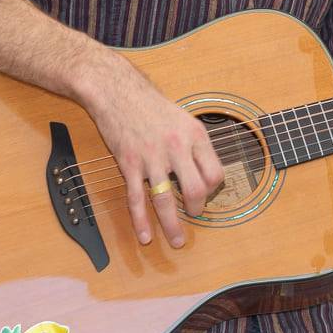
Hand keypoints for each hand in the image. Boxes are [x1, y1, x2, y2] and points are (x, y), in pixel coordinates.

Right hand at [85, 61, 223, 248]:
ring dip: (172, 225)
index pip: (215, 173)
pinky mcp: (129, 164)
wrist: (116, 91)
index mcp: (194, 135)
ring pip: (165, 199)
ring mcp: (151, 158)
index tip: (207, 193)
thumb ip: (194, 144)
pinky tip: (145, 236)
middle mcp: (176, 148)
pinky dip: (141, 221)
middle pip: (196, 189)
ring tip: (177, 241)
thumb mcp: (183, 118)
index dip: (214, 189)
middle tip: (194, 215)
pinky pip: (136, 198)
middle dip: (196, 208)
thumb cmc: (150, 105)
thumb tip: (205, 170)